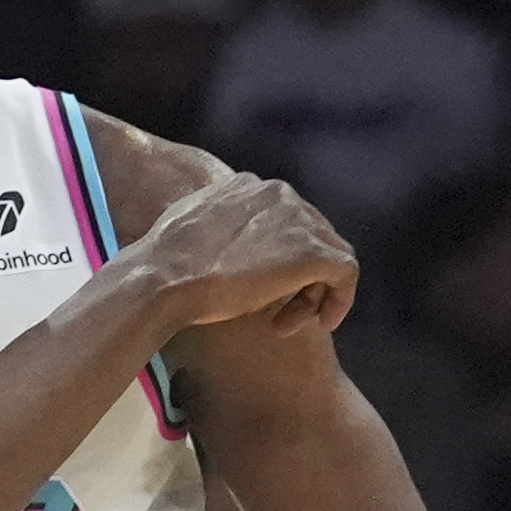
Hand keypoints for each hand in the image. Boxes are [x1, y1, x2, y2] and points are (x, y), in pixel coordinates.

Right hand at [132, 174, 358, 336]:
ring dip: (313, 293)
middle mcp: (279, 194)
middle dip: (300, 277)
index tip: (261, 290)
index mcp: (248, 186)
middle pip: (312, 236)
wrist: (163, 278)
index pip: (284, 220)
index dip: (279, 258)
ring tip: (290, 324)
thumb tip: (212, 242)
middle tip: (281, 313)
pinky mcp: (313, 253)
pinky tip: (323, 323)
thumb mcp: (187, 230)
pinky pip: (346, 273)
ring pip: (329, 255)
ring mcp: (299, 221)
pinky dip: (340, 299)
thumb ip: (212, 227)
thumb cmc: (164, 264)